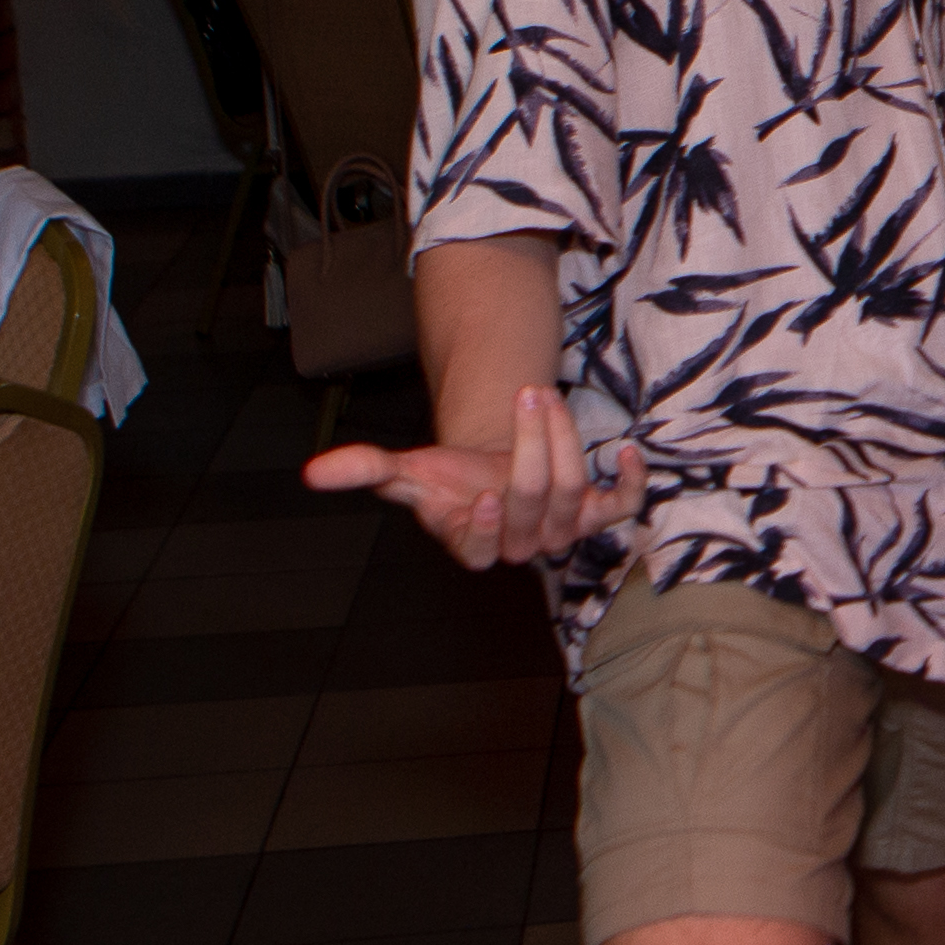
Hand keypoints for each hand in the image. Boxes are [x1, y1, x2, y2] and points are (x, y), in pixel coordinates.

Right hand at [304, 384, 643, 570]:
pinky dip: (633, 482)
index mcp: (474, 543)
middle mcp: (522, 543)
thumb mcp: (406, 470)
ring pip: (574, 491)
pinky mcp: (596, 513)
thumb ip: (364, 470)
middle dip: (533, 445)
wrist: (490, 473)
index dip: (485, 527)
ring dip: (563, 437)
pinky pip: (623, 506)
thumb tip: (312, 472)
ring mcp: (562, 530)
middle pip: (536, 502)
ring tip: (543, 397)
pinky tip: (629, 450)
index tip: (481, 495)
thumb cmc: (449, 478)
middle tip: (528, 395)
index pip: (482, 549)